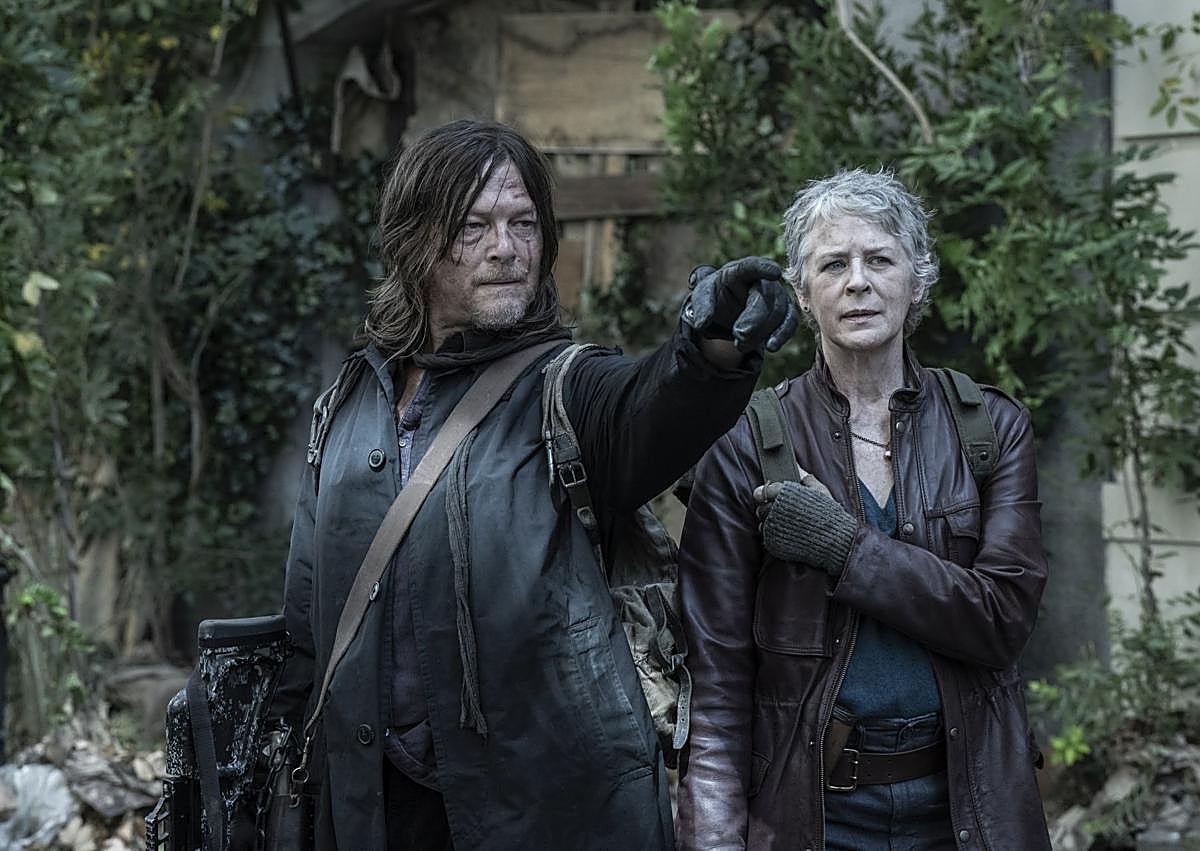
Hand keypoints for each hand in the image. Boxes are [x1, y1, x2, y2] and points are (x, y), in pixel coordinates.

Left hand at [683, 257, 798, 352]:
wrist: (728, 308)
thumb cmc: (717, 296)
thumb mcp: (703, 297)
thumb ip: (701, 306)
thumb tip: (700, 323)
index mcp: (740, 271)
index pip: (752, 266)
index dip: (763, 269)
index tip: (775, 273)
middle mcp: (763, 281)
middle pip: (766, 296)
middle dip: (754, 317)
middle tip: (739, 334)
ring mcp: (777, 296)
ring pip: (778, 312)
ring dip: (761, 332)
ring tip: (740, 345)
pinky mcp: (785, 312)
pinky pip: (790, 322)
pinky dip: (782, 335)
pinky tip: (771, 346)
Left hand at [753, 480, 856, 573]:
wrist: (833, 541)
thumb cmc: (829, 514)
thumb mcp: (821, 491)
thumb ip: (807, 479)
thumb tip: (799, 473)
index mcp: (786, 494)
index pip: (765, 490)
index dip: (764, 492)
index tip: (765, 494)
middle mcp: (777, 510)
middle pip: (761, 507)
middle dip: (767, 507)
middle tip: (776, 509)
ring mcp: (775, 527)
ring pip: (763, 521)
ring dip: (769, 520)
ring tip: (781, 521)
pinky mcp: (775, 542)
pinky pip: (767, 535)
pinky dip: (772, 532)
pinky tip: (784, 531)